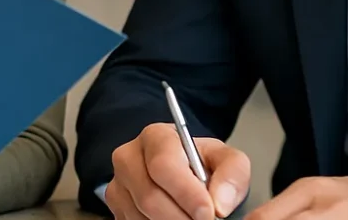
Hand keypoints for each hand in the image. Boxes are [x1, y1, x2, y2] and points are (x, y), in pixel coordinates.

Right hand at [106, 123, 250, 219]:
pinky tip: (175, 218)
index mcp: (155, 137)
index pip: (163, 165)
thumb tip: (220, 202)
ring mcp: (117, 185)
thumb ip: (232, 173)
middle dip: (181, 217)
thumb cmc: (200, 164)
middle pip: (148, 197)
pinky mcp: (115, 209)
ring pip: (140, 216)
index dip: (186, 193)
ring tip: (191, 219)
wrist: (181, 171)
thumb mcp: (224, 159)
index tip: (208, 212)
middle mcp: (128, 158)